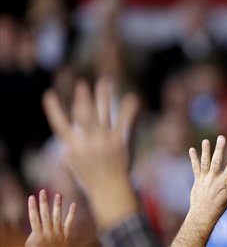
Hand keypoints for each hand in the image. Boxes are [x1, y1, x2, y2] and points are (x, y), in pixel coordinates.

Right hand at [25, 189, 75, 246]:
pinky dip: (72, 213)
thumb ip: (32, 233)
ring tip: (58, 194)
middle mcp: (48, 232)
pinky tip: (74, 204)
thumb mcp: (30, 244)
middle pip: (45, 215)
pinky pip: (70, 222)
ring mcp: (58, 233)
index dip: (32, 208)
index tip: (31, 197)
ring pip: (57, 216)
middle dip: (43, 202)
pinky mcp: (66, 234)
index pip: (34, 219)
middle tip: (43, 191)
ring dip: (57, 205)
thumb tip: (34, 221)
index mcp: (37, 235)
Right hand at [42, 78, 138, 228]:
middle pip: (83, 114)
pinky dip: (128, 109)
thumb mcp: (74, 164)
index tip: (50, 94)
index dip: (54, 109)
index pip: (59, 125)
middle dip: (82, 97)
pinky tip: (131, 97)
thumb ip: (70, 148)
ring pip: (103, 113)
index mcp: (73, 146)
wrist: (109, 191)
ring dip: (103, 96)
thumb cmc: (91, 178)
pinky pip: (125, 122)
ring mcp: (104, 141)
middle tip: (82, 83)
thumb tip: (65, 138)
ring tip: (104, 81)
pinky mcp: (121, 142)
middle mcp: (87, 142)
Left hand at [171, 135, 226, 246]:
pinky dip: (193, 158)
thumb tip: (222, 177)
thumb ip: (226, 184)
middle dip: (219, 149)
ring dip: (206, 151)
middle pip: (217, 161)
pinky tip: (191, 149)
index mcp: (224, 184)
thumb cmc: (219, 206)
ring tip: (206, 140)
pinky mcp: (197, 180)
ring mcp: (204, 179)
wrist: (203, 215)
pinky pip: (195, 168)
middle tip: (222, 138)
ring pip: (205, 162)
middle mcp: (213, 179)